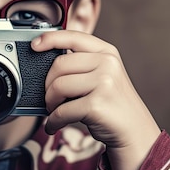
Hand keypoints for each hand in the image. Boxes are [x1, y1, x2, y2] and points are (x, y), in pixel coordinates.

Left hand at [31, 30, 160, 169]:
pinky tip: (54, 126)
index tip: (35, 45)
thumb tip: (46, 59)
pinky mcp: (96, 104)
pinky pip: (62, 110)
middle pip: (59, 64)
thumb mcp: (104, 75)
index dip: (50, 38)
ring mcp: (104, 83)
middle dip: (48, 84)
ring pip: (58, 86)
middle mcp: (107, 63)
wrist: (135, 132)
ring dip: (50, 103)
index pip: (73, 36)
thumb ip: (83, 63)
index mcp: (107, 52)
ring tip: (54, 111)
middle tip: (50, 98)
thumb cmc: (112, 104)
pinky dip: (53, 121)